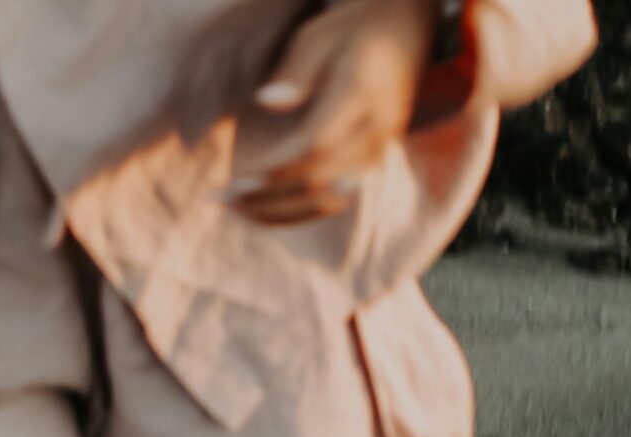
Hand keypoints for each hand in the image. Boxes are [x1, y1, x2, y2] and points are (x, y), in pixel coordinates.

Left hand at [229, 0, 437, 225]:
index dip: (277, 166)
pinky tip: (265, 212)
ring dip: (281, 212)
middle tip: (225, 198)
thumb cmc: (353, 28)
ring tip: (239, 211)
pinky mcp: (373, 164)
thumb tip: (267, 103)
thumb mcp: (319, 34)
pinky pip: (336, 202)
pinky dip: (298, 213)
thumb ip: (295, 70)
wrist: (406, 31)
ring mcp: (380, 150)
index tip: (239, 176)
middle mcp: (378, 127)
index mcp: (363, 90)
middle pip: (321, 180)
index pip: (317, 143)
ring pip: (329, 201)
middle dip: (269, 196)